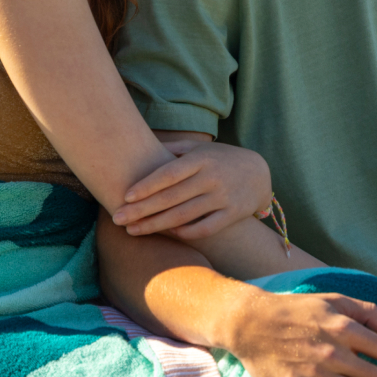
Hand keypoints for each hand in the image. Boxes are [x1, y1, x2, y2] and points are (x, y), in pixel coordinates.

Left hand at [112, 141, 271, 238]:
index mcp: (201, 159)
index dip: (146, 186)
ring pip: (183, 216)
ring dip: (155, 225)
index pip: (169, 173)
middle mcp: (212, 178)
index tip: (125, 196)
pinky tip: (166, 233)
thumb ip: (174, 148)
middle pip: (171, 198)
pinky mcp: (233, 214)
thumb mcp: (201, 148)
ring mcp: (223, 197)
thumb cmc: (221, 159)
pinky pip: (204, 228)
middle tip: (117, 219)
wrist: (260, 173)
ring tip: (132, 231)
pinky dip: (184, 233)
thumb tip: (142, 142)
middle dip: (142, 210)